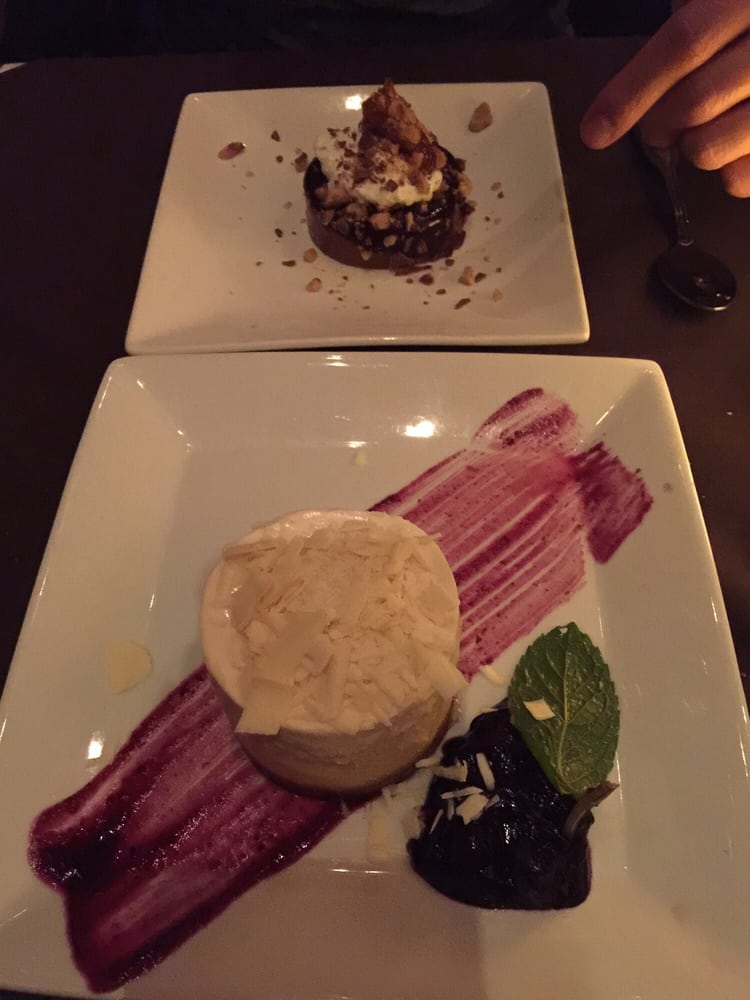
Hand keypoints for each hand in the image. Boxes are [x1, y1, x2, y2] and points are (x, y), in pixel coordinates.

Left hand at [580, 0, 749, 196]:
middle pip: (694, 102)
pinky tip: (730, 148)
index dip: (633, 89)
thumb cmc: (743, 21)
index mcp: (743, 3)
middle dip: (657, 125)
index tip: (594, 130)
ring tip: (700, 131)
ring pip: (709, 147)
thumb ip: (687, 14)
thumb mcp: (715, 1)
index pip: (685, 43)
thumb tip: (634, 73)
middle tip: (656, 127)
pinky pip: (738, 178)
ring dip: (689, 148)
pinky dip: (723, 172)